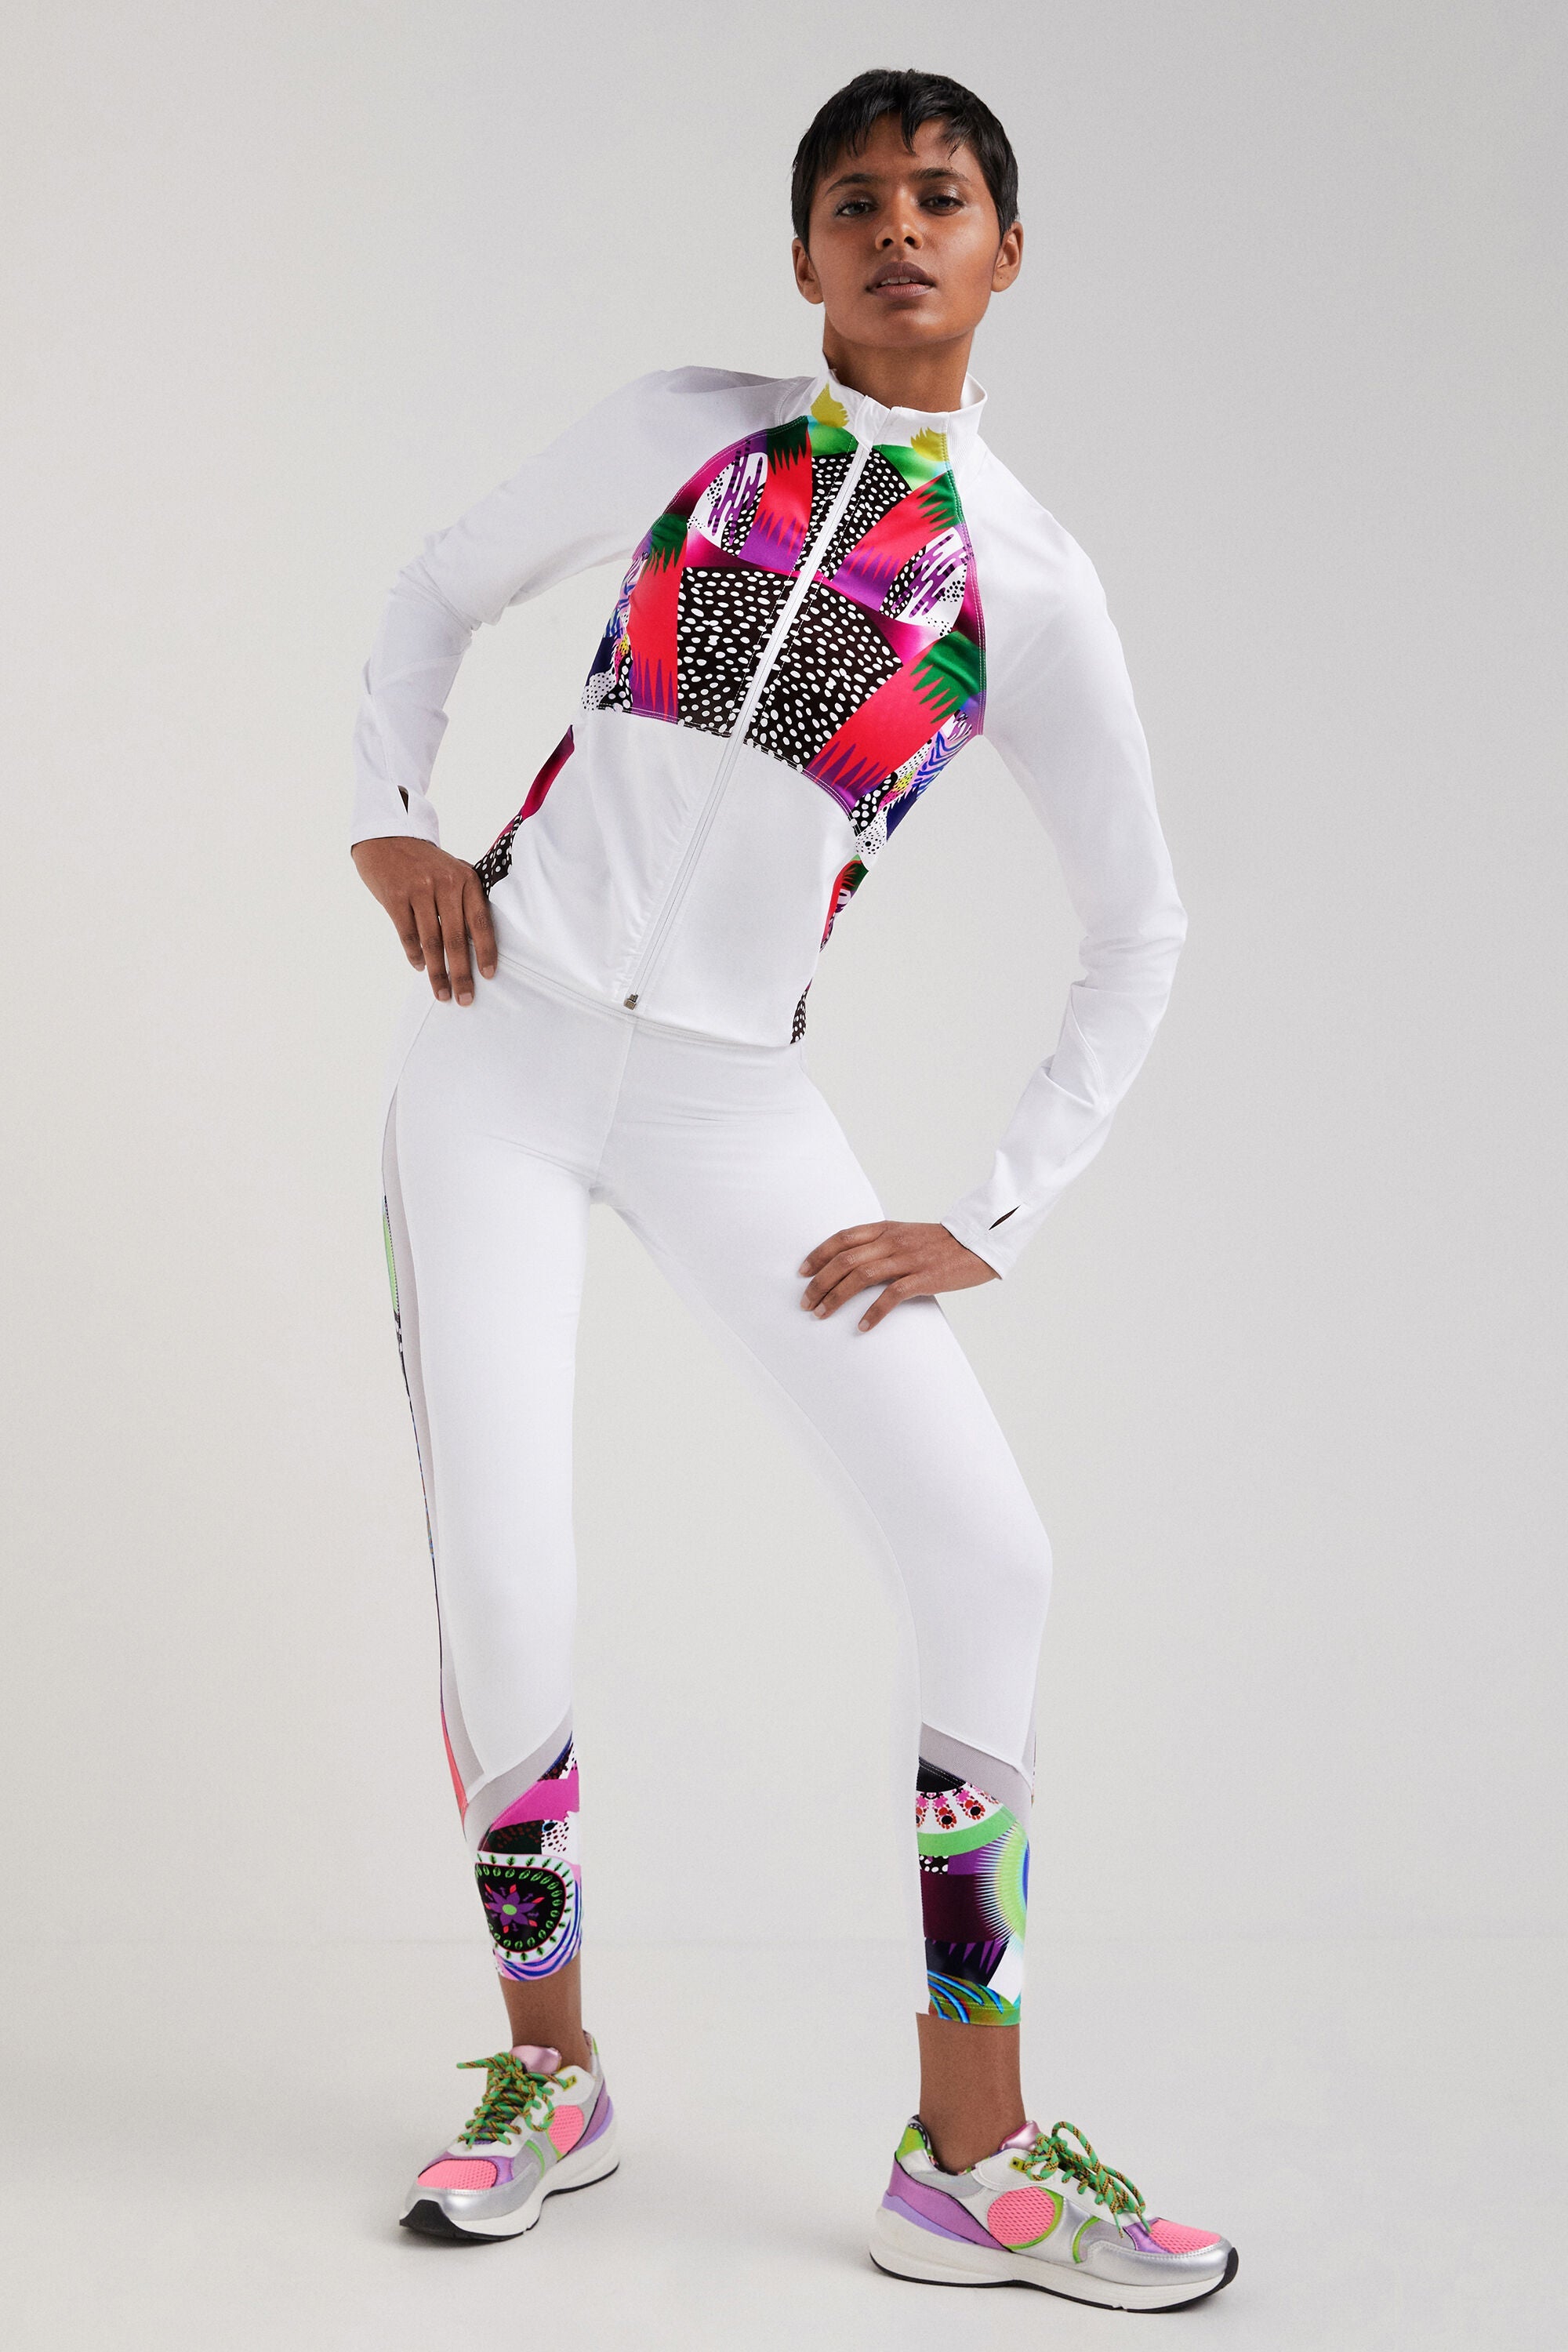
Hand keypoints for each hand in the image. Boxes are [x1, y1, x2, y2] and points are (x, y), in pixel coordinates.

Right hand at [351, 835, 496, 1004]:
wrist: (388, 838)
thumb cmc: (425, 863)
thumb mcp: (452, 872)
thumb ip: (464, 901)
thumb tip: (477, 946)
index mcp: (466, 879)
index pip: (481, 921)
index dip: (486, 951)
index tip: (489, 976)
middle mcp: (445, 884)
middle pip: (456, 938)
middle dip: (461, 973)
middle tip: (464, 998)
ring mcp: (419, 890)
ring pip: (431, 941)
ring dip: (437, 972)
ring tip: (442, 992)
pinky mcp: (395, 897)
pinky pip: (407, 935)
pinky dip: (414, 954)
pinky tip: (420, 967)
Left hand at [797, 1220, 997, 1331]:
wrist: (979, 1244)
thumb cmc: (941, 1244)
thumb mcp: (906, 1235)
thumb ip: (881, 1244)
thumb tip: (852, 1263)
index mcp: (886, 1229)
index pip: (843, 1238)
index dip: (819, 1254)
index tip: (802, 1272)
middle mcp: (892, 1241)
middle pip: (845, 1259)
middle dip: (820, 1282)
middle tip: (805, 1303)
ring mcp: (908, 1259)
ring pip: (861, 1276)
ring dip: (836, 1297)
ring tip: (821, 1315)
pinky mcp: (924, 1277)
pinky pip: (892, 1296)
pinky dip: (873, 1312)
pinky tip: (862, 1327)